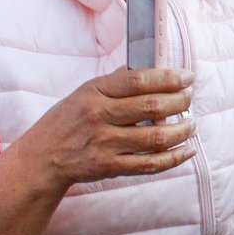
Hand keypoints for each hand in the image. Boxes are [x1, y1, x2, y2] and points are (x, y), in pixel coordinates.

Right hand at [12, 67, 197, 190]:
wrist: (42, 158)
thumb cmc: (67, 120)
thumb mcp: (84, 93)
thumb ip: (116, 82)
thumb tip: (152, 67)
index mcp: (94, 92)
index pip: (138, 80)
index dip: (168, 78)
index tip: (188, 77)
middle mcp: (99, 116)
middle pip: (152, 107)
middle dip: (180, 101)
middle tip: (190, 98)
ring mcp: (105, 144)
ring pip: (156, 137)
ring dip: (182, 129)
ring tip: (192, 123)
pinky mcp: (109, 167)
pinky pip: (150, 163)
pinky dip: (175, 157)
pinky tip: (188, 149)